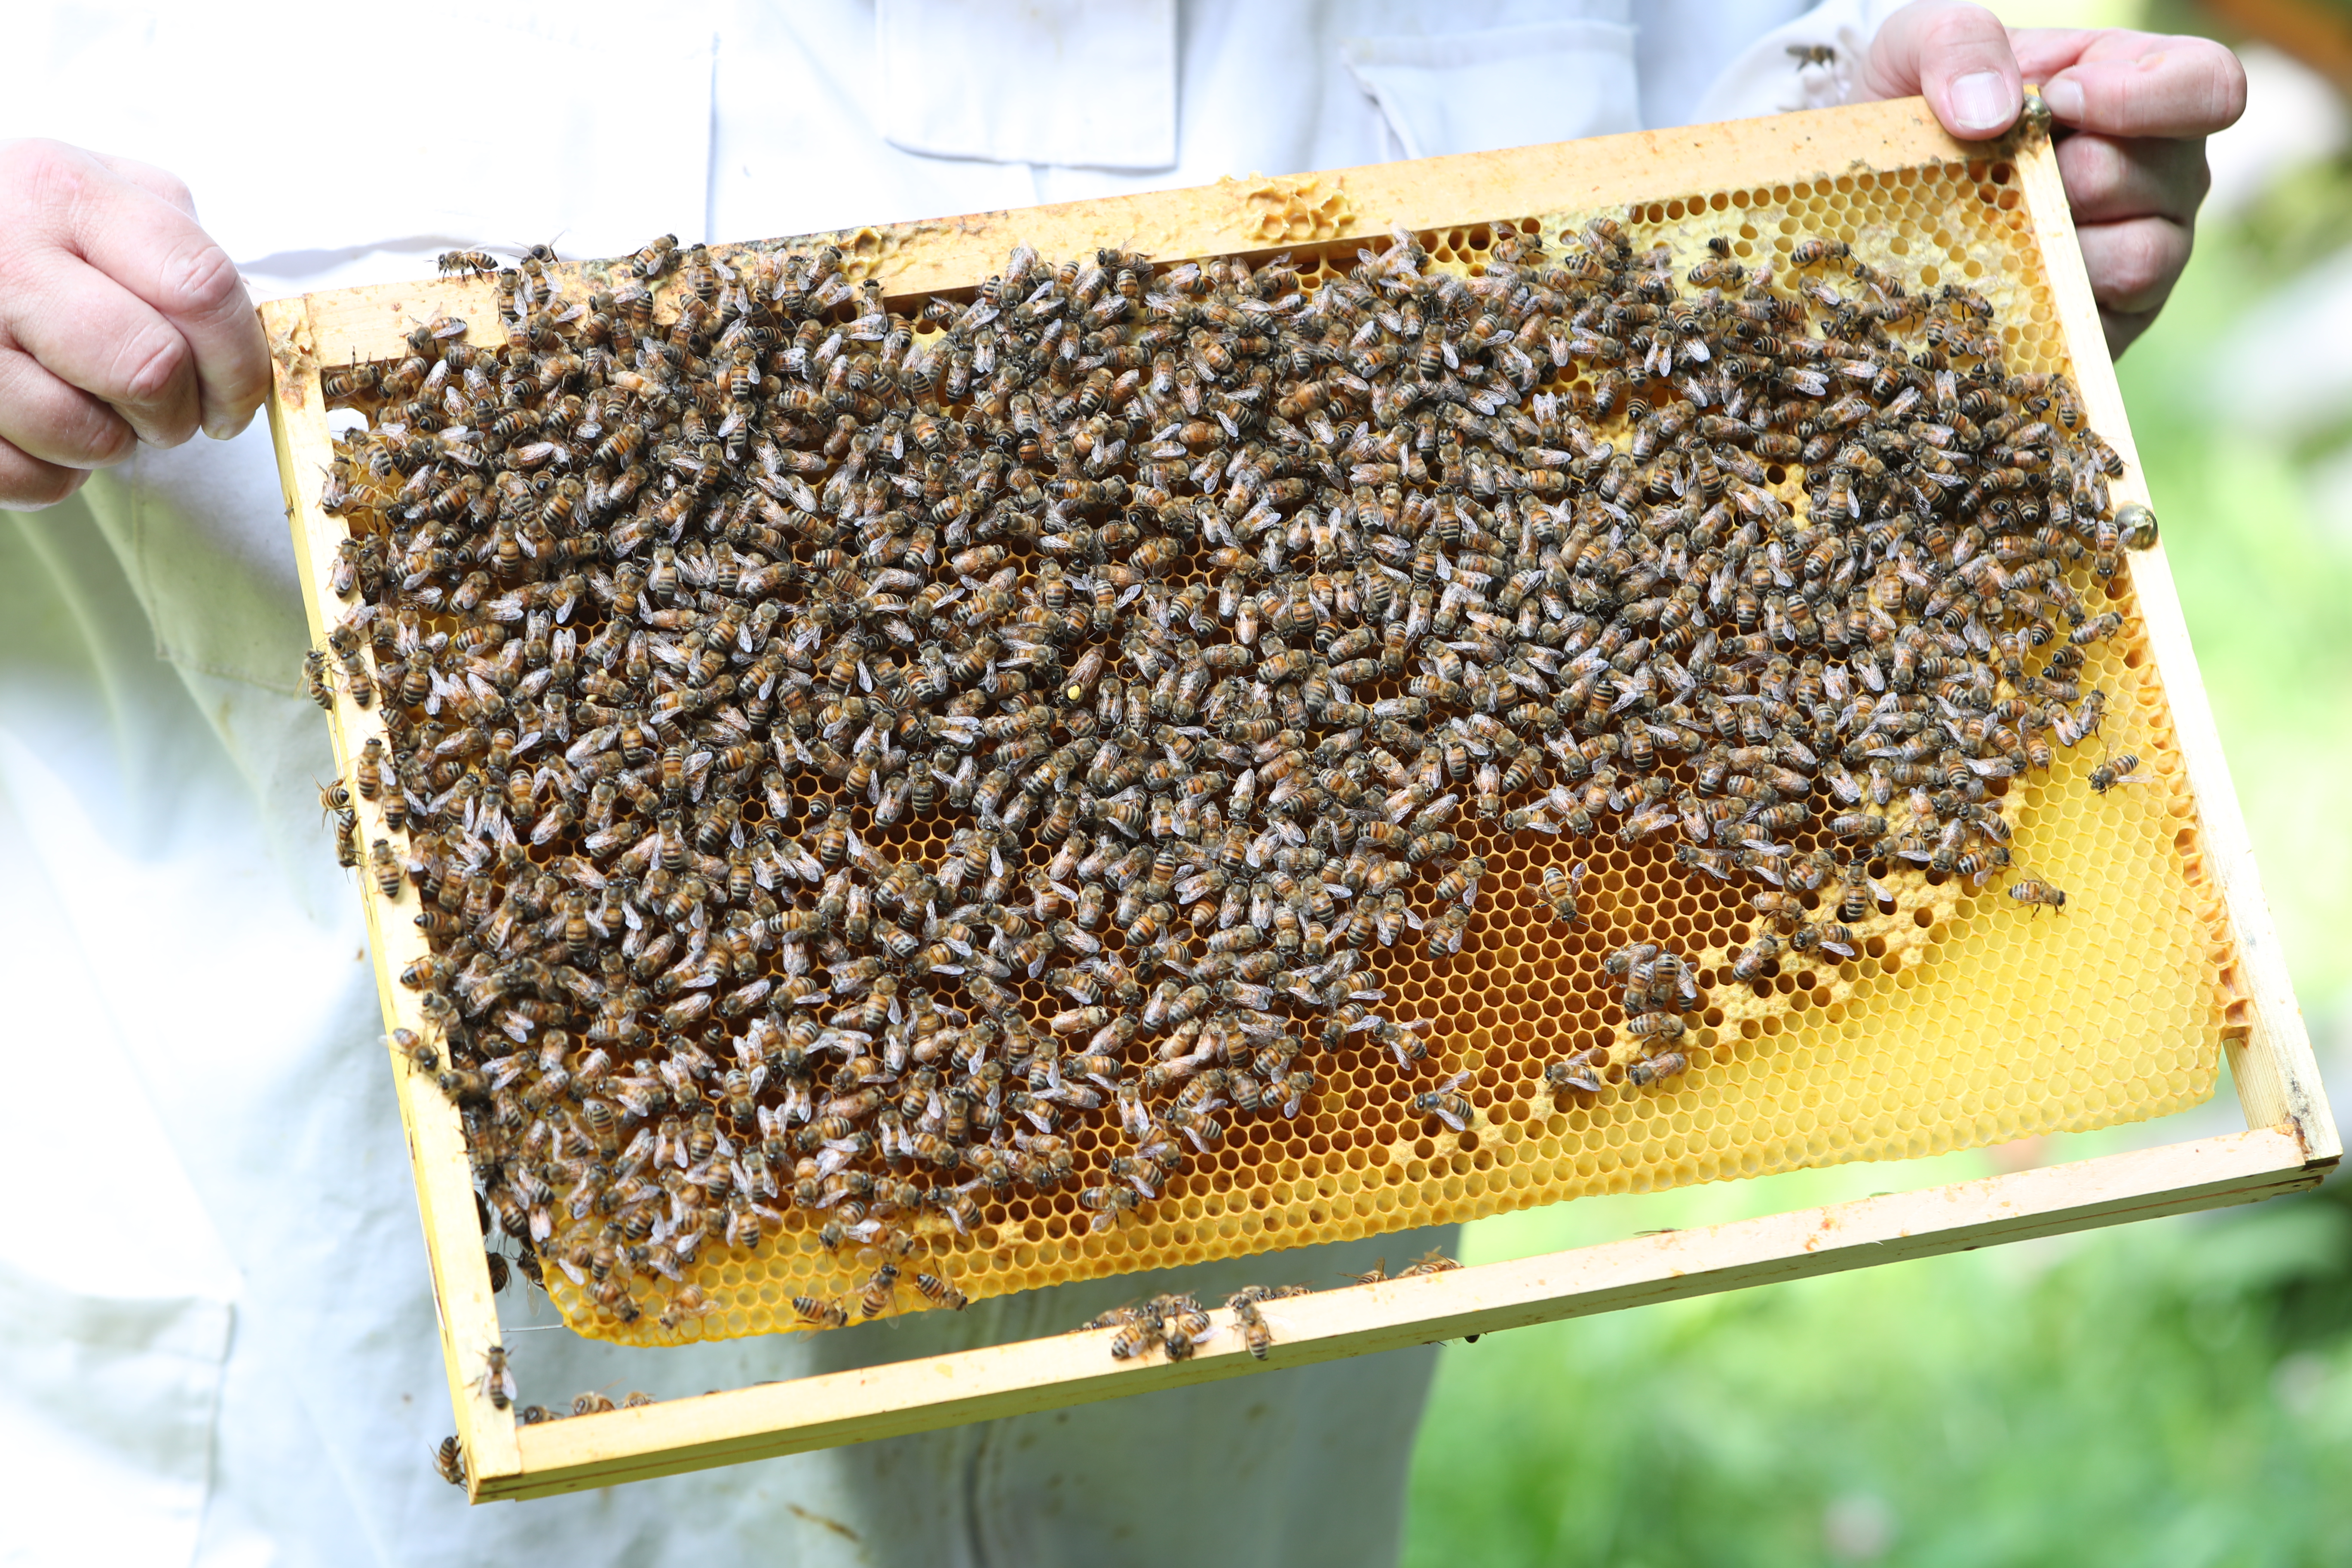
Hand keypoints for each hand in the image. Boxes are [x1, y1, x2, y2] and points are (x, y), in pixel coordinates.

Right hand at [0, 139, 269, 510]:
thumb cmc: (31, 231)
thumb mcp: (102, 201)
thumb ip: (179, 249)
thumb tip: (248, 330)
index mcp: (67, 191)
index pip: (201, 286)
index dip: (241, 362)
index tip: (237, 398)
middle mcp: (7, 253)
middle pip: (151, 368)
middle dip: (180, 413)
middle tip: (166, 412)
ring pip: (88, 434)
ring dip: (112, 444)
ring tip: (90, 406)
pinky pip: (31, 477)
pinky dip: (54, 474)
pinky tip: (41, 430)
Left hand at [1863, 3, 2245, 355]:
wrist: (1875, 193)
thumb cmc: (1917, 106)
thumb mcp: (1918, 44)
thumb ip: (1958, 44)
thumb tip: (1992, 112)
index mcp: (2137, 85)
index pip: (2208, 84)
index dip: (2142, 98)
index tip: (2057, 105)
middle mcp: (2161, 170)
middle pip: (2166, 178)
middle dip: (2067, 177)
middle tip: (2000, 179)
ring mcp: (2141, 248)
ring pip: (2141, 258)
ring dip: (2054, 244)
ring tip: (1993, 229)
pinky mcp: (2106, 321)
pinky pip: (2100, 321)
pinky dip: (2042, 302)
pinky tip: (1995, 282)